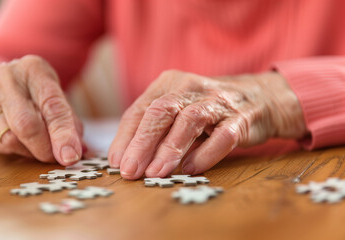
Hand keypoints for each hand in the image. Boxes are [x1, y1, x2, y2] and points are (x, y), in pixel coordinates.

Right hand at [0, 55, 83, 164]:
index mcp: (33, 69)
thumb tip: (80, 150)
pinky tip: (26, 145)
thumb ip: (69, 121)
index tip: (71, 155)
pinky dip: (19, 151)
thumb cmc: (33, 92)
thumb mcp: (54, 95)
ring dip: (32, 151)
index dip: (63, 134)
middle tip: (58, 158)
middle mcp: (7, 79)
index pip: (51, 105)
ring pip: (11, 139)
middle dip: (45, 148)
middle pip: (26, 124)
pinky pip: (0, 145)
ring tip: (43, 147)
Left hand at [108, 70, 307, 179]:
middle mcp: (189, 87)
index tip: (117, 163)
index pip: (139, 110)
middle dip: (141, 143)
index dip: (125, 138)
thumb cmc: (206, 109)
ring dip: (170, 149)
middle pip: (160, 112)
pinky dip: (205, 154)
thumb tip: (126, 159)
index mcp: (168, 84)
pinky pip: (222, 136)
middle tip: (130, 171)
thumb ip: (154, 129)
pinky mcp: (240, 118)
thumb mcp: (176, 110)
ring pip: (188, 121)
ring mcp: (216, 101)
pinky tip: (189, 169)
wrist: (258, 97)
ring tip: (155, 173)